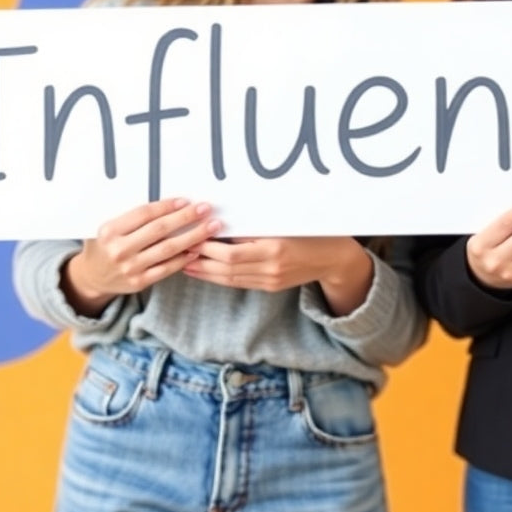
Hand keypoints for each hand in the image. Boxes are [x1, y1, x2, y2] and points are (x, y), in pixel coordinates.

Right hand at [64, 199, 221, 315]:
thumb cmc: (105, 245)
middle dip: (186, 218)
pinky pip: (167, 268)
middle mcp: (119, 249)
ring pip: (168, 249)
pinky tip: (197, 249)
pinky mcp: (139, 282)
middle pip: (159, 230)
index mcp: (110, 230)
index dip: (167, 206)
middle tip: (205, 209)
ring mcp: (130, 267)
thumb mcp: (109, 227)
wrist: (92, 277)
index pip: (144, 214)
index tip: (186, 201)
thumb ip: (132, 218)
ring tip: (211, 228)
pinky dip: (184, 258)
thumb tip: (169, 203)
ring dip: (193, 237)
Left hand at [184, 236, 373, 314]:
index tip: (191, 238)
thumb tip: (222, 224)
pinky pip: (240, 283)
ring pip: (230, 279)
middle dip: (200, 261)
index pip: (231, 254)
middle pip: (226, 269)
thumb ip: (255, 227)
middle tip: (179, 251)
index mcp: (274, 249)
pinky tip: (206, 271)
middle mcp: (271, 269)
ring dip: (205, 272)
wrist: (332, 258)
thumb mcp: (284, 224)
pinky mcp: (271, 287)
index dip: (208, 248)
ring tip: (183, 264)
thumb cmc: (310, 232)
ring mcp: (271, 280)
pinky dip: (220, 277)